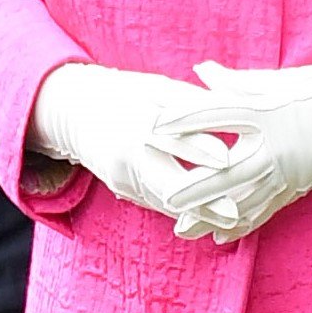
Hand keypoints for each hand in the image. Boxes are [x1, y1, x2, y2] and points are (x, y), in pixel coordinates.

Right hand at [29, 64, 223, 219]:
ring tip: (237, 223)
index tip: (228, 161)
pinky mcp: (125, 191)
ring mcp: (124, 179)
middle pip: (168, 187)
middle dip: (202, 204)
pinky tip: (215, 220)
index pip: (171, 140)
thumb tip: (234, 110)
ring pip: (166, 204)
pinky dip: (187, 213)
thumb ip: (192, 103)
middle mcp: (128, 157)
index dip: (199, 150)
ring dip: (200, 216)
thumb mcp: (158, 89)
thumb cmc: (127, 93)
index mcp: (137, 124)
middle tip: (236, 216)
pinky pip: (160, 204)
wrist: (74, 112)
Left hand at [154, 58, 311, 242]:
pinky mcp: (296, 186)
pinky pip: (264, 211)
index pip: (214, 113)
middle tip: (159, 195)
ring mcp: (286, 170)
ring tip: (179, 228)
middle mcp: (273, 144)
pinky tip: (220, 236)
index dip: (181, 118)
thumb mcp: (280, 81)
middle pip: (222, 170)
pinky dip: (241, 224)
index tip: (152, 124)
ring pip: (240, 200)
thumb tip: (199, 71)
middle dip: (189, 185)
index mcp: (266, 110)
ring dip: (209, 216)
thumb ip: (236, 82)